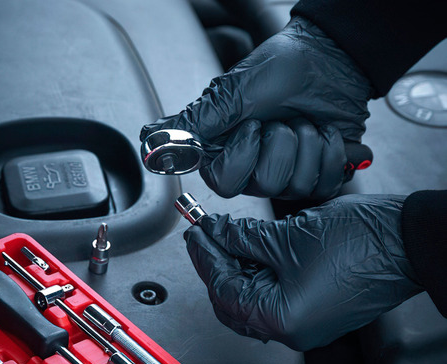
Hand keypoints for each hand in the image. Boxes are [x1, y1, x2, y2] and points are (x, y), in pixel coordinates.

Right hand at [141, 17, 373, 199]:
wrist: (329, 59)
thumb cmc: (281, 69)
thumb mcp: (232, 92)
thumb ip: (194, 123)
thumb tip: (150, 141)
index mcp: (228, 152)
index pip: (224, 183)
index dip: (243, 156)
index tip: (253, 125)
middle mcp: (254, 169)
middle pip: (265, 186)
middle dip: (281, 144)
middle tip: (282, 120)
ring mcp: (287, 175)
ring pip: (297, 186)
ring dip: (308, 144)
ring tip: (304, 122)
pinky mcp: (316, 175)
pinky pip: (325, 184)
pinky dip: (331, 152)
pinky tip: (325, 133)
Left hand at [184, 195, 421, 350]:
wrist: (406, 240)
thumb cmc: (360, 242)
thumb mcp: (287, 237)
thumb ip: (243, 238)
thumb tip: (218, 232)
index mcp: (281, 320)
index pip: (224, 290)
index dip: (205, 258)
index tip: (196, 234)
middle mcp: (291, 330)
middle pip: (234, 299)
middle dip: (217, 263)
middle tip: (205, 235)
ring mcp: (303, 321)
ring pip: (253, 296)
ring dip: (238, 265)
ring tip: (226, 235)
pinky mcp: (313, 308)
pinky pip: (273, 294)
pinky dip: (258, 271)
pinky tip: (250, 247)